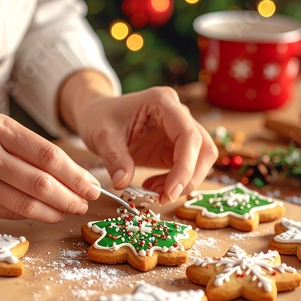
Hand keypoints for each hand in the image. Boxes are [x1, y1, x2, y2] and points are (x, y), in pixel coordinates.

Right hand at [0, 113, 99, 221]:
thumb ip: (31, 149)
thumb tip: (71, 175)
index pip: (49, 156)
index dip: (75, 175)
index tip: (91, 186)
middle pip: (41, 182)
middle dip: (70, 196)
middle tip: (85, 203)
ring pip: (26, 203)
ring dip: (54, 211)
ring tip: (70, 210)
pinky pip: (8, 212)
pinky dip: (32, 215)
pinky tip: (46, 214)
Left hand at [59, 72, 217, 204]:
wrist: (96, 114)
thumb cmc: (99, 118)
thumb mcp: (102, 137)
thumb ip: (114, 159)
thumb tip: (123, 183)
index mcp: (162, 102)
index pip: (188, 135)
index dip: (185, 166)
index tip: (170, 191)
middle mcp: (178, 113)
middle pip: (203, 147)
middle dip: (189, 177)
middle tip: (165, 197)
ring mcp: (179, 129)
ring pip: (202, 158)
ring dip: (185, 181)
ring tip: (155, 192)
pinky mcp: (176, 146)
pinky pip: (188, 167)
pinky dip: (175, 182)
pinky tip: (153, 186)